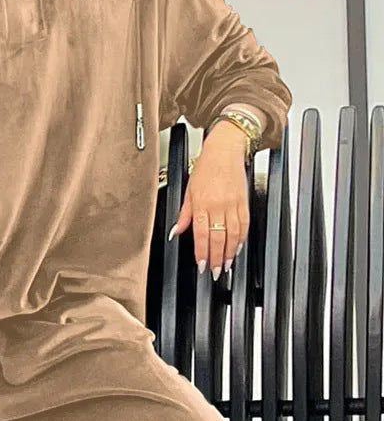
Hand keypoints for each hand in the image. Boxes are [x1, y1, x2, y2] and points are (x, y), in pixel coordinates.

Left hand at [167, 121, 249, 278]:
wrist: (225, 149)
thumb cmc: (206, 167)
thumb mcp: (189, 190)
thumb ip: (184, 214)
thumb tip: (175, 232)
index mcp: (202, 203)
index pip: (202, 234)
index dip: (202, 252)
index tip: (202, 264)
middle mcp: (218, 205)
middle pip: (218, 237)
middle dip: (216, 258)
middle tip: (214, 272)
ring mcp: (233, 203)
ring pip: (233, 233)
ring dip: (230, 252)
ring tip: (226, 265)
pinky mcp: (244, 201)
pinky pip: (244, 224)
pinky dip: (242, 238)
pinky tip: (238, 247)